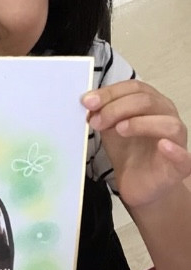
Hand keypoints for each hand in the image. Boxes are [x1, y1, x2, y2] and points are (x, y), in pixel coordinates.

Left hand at [82, 80, 190, 207]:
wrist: (136, 182)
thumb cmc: (127, 149)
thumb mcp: (108, 126)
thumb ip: (101, 111)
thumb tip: (88, 101)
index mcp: (151, 102)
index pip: (134, 87)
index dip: (110, 92)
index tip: (88, 102)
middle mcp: (167, 116)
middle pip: (147, 101)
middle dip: (116, 108)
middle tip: (97, 121)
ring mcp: (177, 140)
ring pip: (168, 123)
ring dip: (140, 123)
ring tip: (119, 130)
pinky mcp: (181, 166)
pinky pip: (185, 157)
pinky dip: (174, 150)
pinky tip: (162, 146)